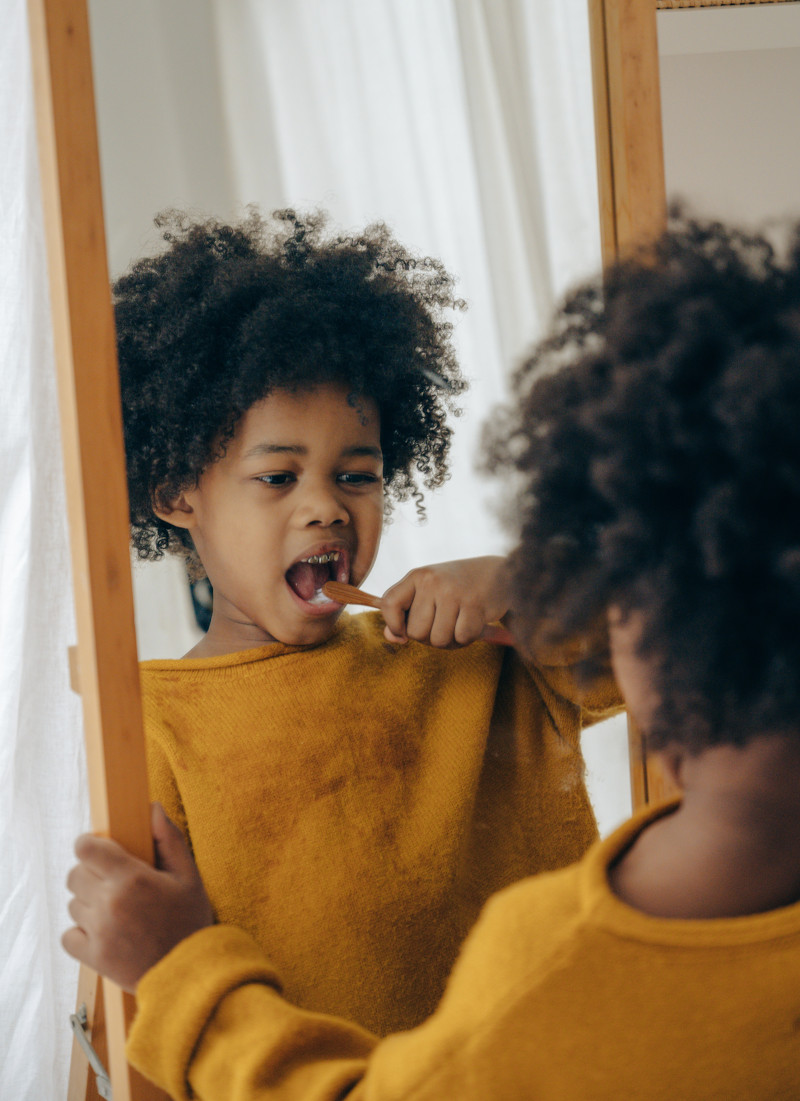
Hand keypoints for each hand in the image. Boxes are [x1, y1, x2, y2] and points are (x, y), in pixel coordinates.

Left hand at [62, 803, 214, 991]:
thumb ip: (169, 839)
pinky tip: (104, 931)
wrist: (189, 975)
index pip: (85, 849)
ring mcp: (99, 932)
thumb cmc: (190, 922)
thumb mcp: (189, 876)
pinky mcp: (92, 957)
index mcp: (132, 878)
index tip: (102, 850)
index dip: (90, 845)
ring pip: (73, 904)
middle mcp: (110, 903)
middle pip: (75, 875)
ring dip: (89, 903)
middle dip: (91, 874)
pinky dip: (81, 932)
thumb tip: (153, 808)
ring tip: (116, 910)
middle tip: (115, 882)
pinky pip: (68, 935)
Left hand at [380, 556, 510, 647]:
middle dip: (429, 637)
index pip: (389, 604)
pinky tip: (473, 624)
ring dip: (450, 640)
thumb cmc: (456, 589)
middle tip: (444, 624)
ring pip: (438, 640)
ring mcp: (453, 592)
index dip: (393, 625)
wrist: (498, 574)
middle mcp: (432, 581)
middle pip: (416, 632)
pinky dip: (467, 638)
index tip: (404, 632)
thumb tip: (392, 637)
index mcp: (417, 576)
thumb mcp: (427, 592)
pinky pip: (461, 638)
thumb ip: (404, 613)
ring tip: (458, 624)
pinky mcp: (474, 604)